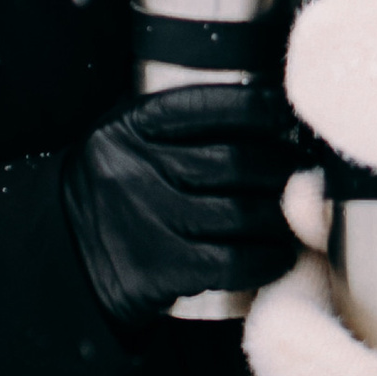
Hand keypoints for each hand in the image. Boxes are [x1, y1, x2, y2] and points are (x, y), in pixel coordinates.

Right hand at [61, 80, 299, 331]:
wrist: (67, 258)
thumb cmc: (117, 190)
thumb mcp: (127, 139)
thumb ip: (178, 123)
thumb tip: (268, 110)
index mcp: (128, 126)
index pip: (206, 106)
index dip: (257, 108)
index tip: (287, 113)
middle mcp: (132, 168)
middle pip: (234, 162)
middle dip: (283, 168)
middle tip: (309, 173)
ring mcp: (143, 220)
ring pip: (239, 213)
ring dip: (283, 217)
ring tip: (302, 215)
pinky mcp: (156, 268)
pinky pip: (230, 261)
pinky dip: (265, 259)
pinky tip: (280, 255)